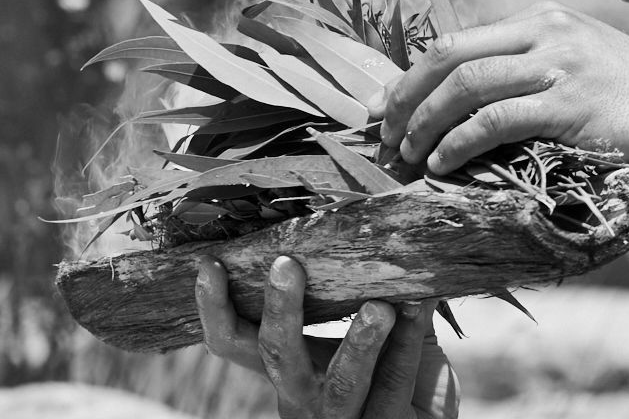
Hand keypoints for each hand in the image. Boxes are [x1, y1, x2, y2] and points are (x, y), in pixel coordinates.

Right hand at [194, 256, 458, 418]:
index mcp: (288, 368)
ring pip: (340, 383)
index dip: (215, 309)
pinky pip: (394, 380)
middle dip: (280, 311)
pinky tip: (418, 305)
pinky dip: (406, 340)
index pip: (235, 342)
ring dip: (358, 343)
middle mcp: (301, 395)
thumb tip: (373, 229)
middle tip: (286, 265)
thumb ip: (371, 292)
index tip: (210, 264)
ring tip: (378, 308)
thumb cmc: (393, 376)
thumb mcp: (374, 333)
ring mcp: (340, 415)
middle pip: (276, 357)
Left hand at [372, 2, 628, 182]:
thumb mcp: (579, 59)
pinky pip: (495, 120)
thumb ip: (531, 63)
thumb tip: (466, 94)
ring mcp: (558, 65)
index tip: (385, 107)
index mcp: (543, 16)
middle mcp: (546, 31)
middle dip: (405, 96)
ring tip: (407, 154)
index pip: (458, 39)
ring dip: (425, 123)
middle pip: (449, 54)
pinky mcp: (568, 103)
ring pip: (465, 86)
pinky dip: (459, 143)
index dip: (412, 75)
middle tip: (381, 132)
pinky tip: (443, 164)